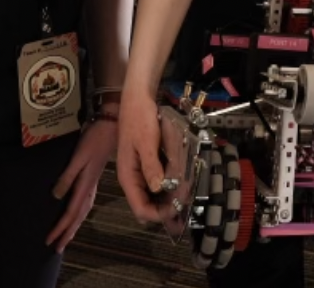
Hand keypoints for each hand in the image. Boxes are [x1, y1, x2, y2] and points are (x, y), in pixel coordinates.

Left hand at [45, 117, 117, 251]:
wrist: (112, 127)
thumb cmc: (94, 139)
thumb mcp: (79, 157)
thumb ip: (67, 177)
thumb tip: (55, 197)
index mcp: (86, 185)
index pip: (71, 212)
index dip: (60, 228)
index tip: (50, 240)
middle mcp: (90, 188)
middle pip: (78, 216)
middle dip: (68, 233)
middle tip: (56, 248)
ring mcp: (93, 183)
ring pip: (83, 211)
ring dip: (74, 226)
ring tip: (66, 237)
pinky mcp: (93, 178)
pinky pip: (85, 203)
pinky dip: (79, 214)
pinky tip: (77, 213)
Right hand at [117, 90, 174, 225]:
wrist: (137, 99)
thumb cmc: (140, 119)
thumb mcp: (146, 142)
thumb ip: (151, 166)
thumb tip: (157, 189)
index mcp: (128, 175)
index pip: (139, 207)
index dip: (157, 214)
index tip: (176, 212)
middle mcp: (132, 177)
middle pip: (146, 204)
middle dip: (164, 208)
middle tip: (185, 205)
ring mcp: (140, 171)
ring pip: (152, 195)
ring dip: (167, 198)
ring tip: (186, 197)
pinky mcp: (147, 164)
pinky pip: (157, 182)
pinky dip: (168, 186)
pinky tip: (181, 184)